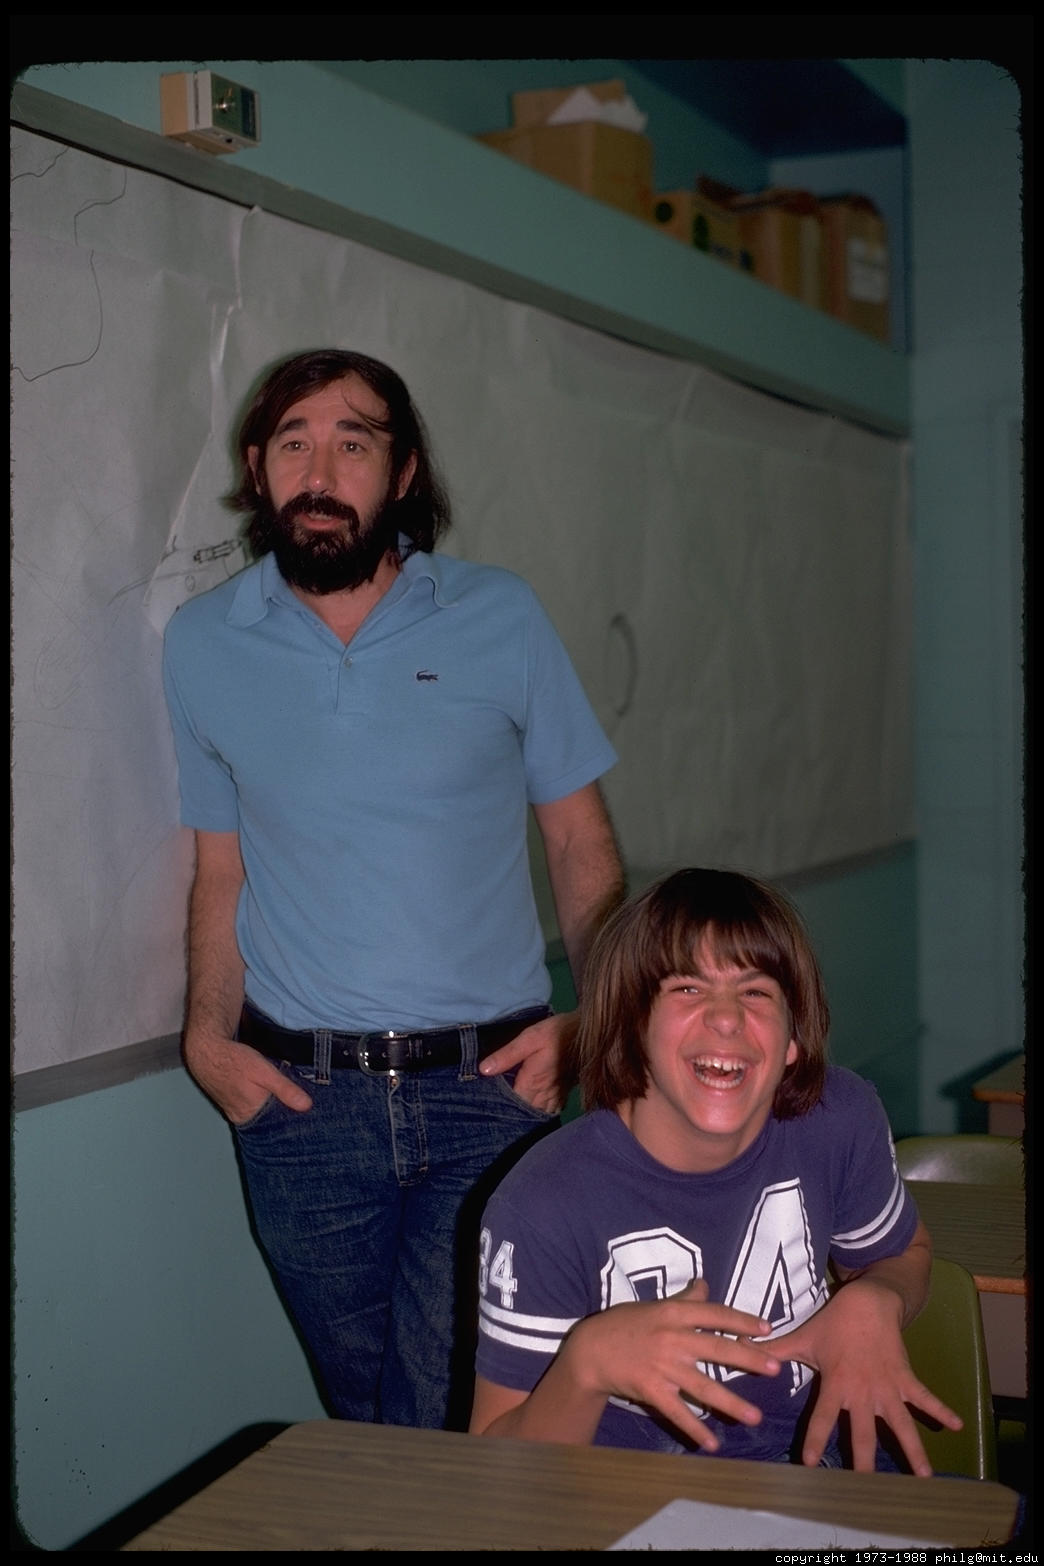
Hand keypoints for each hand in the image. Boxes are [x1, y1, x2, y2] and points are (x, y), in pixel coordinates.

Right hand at [183, 1029, 312, 1123]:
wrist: (206, 1049)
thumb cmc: (233, 1060)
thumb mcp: (264, 1072)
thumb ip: (285, 1089)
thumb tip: (306, 1106)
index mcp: (248, 1115)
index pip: (275, 1123)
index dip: (289, 1114)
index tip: (304, 1109)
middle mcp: (239, 1116)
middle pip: (267, 1117)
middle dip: (281, 1107)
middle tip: (296, 1096)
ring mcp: (233, 1108)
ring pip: (259, 1108)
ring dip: (269, 1100)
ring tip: (282, 1090)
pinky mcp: (229, 1099)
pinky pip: (249, 1102)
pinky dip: (258, 1096)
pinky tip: (263, 1087)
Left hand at [479, 1012, 577, 1112]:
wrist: (588, 1032)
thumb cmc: (557, 1033)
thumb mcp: (529, 1038)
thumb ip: (507, 1055)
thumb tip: (482, 1070)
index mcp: (532, 1084)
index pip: (512, 1106)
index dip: (499, 1108)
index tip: (486, 1107)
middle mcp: (544, 1096)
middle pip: (525, 1115)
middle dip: (512, 1115)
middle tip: (495, 1112)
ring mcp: (556, 1097)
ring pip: (539, 1115)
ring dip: (527, 1116)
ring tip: (512, 1113)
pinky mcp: (565, 1093)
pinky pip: (551, 1111)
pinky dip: (541, 1113)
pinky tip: (534, 1108)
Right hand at [563, 1279, 781, 1451]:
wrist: (591, 1350)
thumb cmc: (625, 1324)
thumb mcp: (654, 1306)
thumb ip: (683, 1300)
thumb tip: (705, 1284)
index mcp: (673, 1314)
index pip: (714, 1314)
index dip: (742, 1320)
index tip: (768, 1328)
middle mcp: (672, 1339)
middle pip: (717, 1349)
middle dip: (748, 1359)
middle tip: (775, 1368)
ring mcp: (663, 1367)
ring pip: (703, 1387)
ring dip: (731, 1404)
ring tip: (755, 1417)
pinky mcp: (652, 1391)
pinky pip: (678, 1413)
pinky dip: (696, 1429)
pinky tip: (713, 1444)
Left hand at [777, 1276, 963, 1473]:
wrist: (867, 1301)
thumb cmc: (833, 1323)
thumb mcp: (802, 1338)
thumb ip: (774, 1351)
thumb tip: (740, 1347)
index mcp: (836, 1384)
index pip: (822, 1418)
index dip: (816, 1440)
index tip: (811, 1464)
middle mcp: (862, 1391)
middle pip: (863, 1433)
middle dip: (864, 1460)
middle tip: (865, 1488)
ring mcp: (887, 1386)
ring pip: (901, 1423)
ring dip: (912, 1449)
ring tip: (924, 1477)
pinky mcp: (905, 1377)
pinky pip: (925, 1397)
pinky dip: (942, 1410)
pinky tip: (958, 1426)